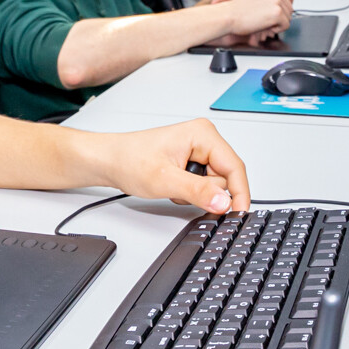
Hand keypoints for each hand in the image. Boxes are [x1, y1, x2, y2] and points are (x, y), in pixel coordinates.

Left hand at [74, 118, 250, 215]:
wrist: (108, 161)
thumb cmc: (129, 160)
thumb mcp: (165, 180)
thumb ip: (198, 192)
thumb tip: (225, 202)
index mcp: (203, 134)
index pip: (235, 167)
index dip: (240, 194)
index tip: (239, 214)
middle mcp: (204, 139)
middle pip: (225, 178)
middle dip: (207, 192)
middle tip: (181, 190)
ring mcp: (198, 150)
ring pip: (214, 184)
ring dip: (196, 193)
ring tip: (173, 185)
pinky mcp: (192, 161)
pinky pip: (203, 185)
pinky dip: (190, 192)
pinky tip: (173, 186)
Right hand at [217, 0, 294, 37]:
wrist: (228, 16)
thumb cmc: (238, 10)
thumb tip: (285, 9)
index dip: (286, 6)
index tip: (279, 12)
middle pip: (290, 8)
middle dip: (281, 17)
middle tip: (266, 20)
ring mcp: (276, 0)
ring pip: (289, 17)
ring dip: (278, 23)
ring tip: (263, 22)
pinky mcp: (277, 12)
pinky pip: (286, 25)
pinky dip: (277, 30)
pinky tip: (264, 26)